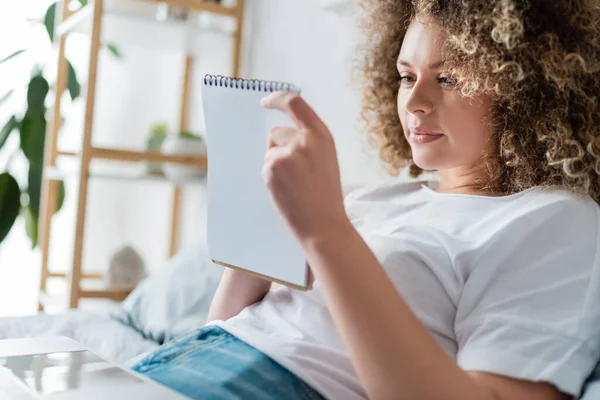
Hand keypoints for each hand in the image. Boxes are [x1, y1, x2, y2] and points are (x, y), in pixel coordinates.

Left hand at [260, 91, 349, 245]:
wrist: (324, 224)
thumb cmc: (326, 196)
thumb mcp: (326, 158)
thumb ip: (309, 141)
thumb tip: (282, 135)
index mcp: (322, 135)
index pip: (295, 104)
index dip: (278, 99)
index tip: (267, 101)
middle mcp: (304, 140)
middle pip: (276, 132)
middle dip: (278, 148)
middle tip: (295, 173)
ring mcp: (287, 154)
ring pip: (270, 151)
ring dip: (275, 164)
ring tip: (294, 184)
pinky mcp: (272, 168)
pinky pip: (266, 167)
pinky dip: (272, 178)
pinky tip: (286, 191)